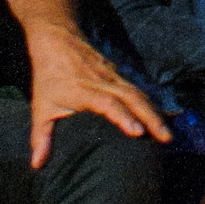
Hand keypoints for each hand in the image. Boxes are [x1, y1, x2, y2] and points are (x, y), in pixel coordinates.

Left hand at [24, 23, 170, 167]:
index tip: (138, 132)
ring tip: (167, 133)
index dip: (123, 117)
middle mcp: (103, 82)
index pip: (108, 103)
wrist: (57, 38)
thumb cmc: (49, 75)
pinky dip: (150, 102)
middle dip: (152, 118)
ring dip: (155, 112)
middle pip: (133, 98)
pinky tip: (159, 116)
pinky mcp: (118, 73)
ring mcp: (113, 75)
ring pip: (139, 93)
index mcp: (84, 90)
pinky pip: (138, 88)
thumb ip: (41, 136)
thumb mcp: (41, 105)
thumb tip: (37, 165)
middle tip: (166, 138)